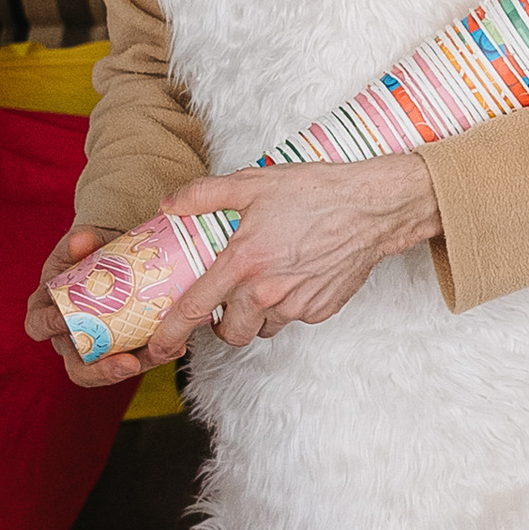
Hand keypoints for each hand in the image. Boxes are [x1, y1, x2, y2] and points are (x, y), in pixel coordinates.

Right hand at [25, 225, 151, 386]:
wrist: (119, 256)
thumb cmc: (93, 250)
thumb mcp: (86, 240)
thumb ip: (82, 239)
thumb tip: (81, 241)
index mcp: (47, 308)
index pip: (37, 325)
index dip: (49, 326)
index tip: (66, 319)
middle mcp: (68, 336)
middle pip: (76, 367)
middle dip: (101, 371)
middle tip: (127, 363)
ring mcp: (97, 348)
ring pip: (111, 371)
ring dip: (137, 367)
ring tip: (159, 354)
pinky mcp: (123, 351)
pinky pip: (138, 360)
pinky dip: (156, 354)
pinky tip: (177, 345)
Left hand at [142, 153, 439, 358]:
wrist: (372, 209)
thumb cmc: (315, 193)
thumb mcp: (253, 183)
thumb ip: (205, 195)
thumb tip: (170, 204)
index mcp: (243, 263)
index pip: (195, 308)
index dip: (170, 333)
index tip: (157, 347)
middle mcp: (266, 291)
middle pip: (229, 333)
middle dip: (221, 325)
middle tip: (226, 302)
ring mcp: (295, 305)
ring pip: (262, 328)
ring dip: (256, 315)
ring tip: (266, 283)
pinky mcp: (319, 310)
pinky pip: (293, 319)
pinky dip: (288, 306)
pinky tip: (296, 277)